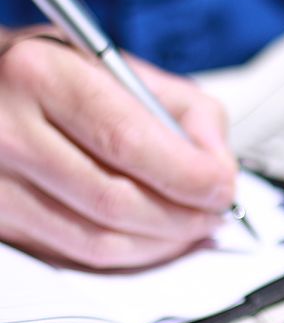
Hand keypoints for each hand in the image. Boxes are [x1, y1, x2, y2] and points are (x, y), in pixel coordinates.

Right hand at [0, 29, 237, 268]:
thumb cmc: (54, 76)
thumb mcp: (121, 66)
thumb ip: (184, 110)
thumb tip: (218, 169)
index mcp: (42, 77)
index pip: (130, 143)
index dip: (189, 176)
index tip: (222, 186)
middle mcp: (8, 131)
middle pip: (117, 202)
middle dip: (183, 217)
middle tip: (214, 212)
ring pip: (99, 241)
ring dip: (162, 244)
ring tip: (193, 227)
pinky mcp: (0, 222)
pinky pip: (78, 256)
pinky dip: (131, 255)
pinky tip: (157, 238)